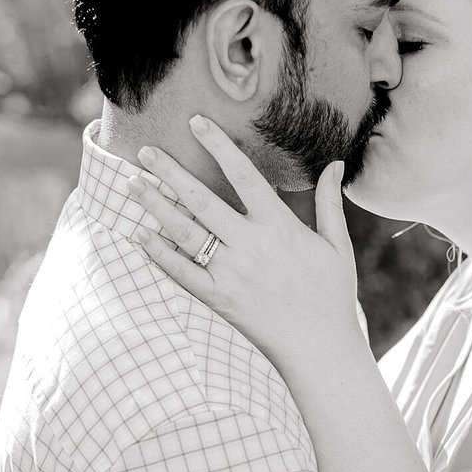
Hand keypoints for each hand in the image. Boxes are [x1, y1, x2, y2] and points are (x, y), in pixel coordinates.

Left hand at [127, 116, 362, 372]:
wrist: (319, 348)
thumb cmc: (332, 295)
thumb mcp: (337, 245)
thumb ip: (329, 203)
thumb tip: (335, 164)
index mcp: (280, 227)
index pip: (244, 175)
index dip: (218, 146)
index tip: (196, 123)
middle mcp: (250, 246)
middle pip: (202, 200)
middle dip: (171, 172)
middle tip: (146, 151)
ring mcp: (231, 273)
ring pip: (185, 232)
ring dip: (156, 206)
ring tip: (134, 185)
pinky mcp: (218, 299)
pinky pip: (182, 272)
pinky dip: (159, 253)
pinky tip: (141, 235)